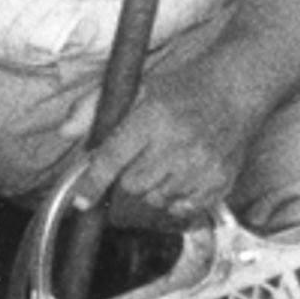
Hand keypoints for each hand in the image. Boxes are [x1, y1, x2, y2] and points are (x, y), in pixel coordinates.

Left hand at [81, 69, 263, 227]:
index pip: (113, 159)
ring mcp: (201, 167)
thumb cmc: (181, 90)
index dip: (93, 183)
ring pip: (155, 199)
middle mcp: (177, 144)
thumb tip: (64, 132)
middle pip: (132, 185)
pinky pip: (182, 209)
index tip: (81, 202)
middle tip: (141, 157)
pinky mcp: (219, 183)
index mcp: (153, 118)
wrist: (235, 92)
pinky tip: (182, 175)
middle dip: (127, 176)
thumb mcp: (135, 89)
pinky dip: (176, 199)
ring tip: (166, 161)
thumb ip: (93, 108)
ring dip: (152, 187)